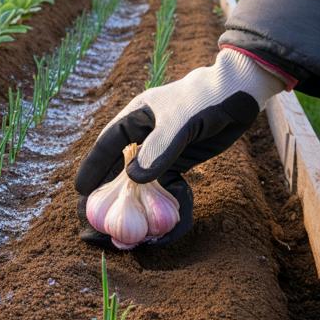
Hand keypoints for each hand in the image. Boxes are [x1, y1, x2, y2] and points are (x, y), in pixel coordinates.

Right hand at [74, 47, 287, 247]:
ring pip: (143, 179)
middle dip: (110, 190)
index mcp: (135, 118)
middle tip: (98, 215)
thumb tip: (133, 178)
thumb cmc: (203, 99)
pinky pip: (167, 184)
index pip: (106, 145)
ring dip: (137, 201)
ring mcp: (162, 149)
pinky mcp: (180, 160)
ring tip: (127, 225)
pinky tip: (162, 222)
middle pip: (120, 166)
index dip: (93, 167)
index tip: (81, 190)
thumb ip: (157, 150)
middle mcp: (144, 135)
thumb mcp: (179, 122)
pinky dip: (164, 202)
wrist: (238, 94)